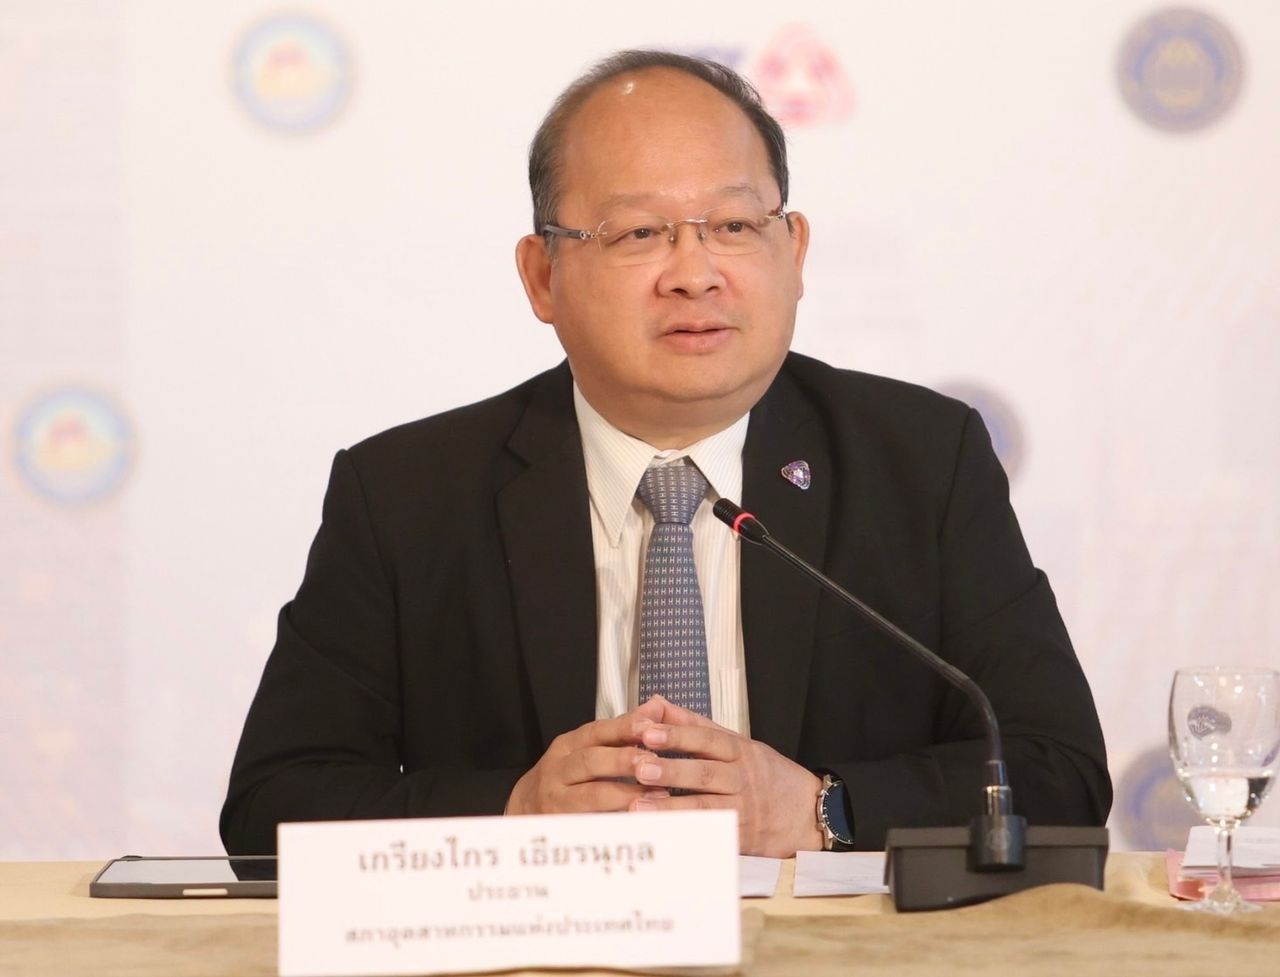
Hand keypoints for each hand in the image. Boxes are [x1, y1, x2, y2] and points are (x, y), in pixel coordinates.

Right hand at [505, 698, 669, 814]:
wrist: (524, 810)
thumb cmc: (564, 776)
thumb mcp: (586, 748)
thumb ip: (621, 731)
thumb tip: (656, 707)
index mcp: (568, 746)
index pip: (595, 732)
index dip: (622, 728)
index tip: (648, 727)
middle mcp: (559, 770)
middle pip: (590, 761)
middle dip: (623, 760)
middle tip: (653, 761)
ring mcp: (557, 800)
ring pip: (591, 796)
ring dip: (626, 794)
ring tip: (655, 793)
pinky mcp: (562, 826)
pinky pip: (591, 824)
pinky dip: (617, 822)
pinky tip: (639, 820)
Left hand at [628, 696, 823, 856]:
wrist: (810, 813)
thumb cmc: (767, 774)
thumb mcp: (739, 743)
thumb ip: (697, 725)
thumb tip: (657, 703)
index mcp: (740, 750)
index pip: (706, 738)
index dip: (677, 734)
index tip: (647, 731)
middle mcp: (742, 778)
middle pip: (704, 772)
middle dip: (670, 770)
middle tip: (638, 766)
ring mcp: (743, 809)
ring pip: (705, 807)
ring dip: (670, 807)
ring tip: (638, 806)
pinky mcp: (742, 838)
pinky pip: (712, 835)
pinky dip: (687, 834)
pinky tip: (662, 834)